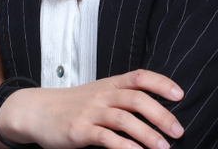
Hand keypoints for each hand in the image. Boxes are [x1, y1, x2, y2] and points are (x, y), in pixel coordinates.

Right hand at [0, 69, 183, 148]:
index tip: (179, 95)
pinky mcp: (80, 131)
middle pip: (137, 99)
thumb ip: (122, 98)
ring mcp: (91, 112)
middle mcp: (103, 94)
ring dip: (147, 134)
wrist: (38, 110)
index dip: (161, 83)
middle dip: (161, 114)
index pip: (140, 76)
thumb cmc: (74, 105)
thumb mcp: (99, 94)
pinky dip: (124, 147)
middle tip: (178, 131)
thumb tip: (154, 110)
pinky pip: (106, 138)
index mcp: (111, 83)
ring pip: (125, 119)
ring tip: (163, 148)